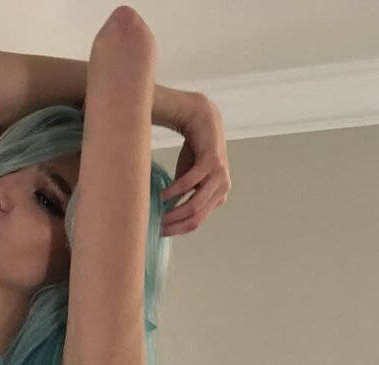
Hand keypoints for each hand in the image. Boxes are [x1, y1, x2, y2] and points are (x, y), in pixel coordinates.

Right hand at [159, 96, 230, 236]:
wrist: (201, 119)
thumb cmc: (194, 151)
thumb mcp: (188, 180)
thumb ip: (182, 198)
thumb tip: (165, 217)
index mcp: (217, 197)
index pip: (196, 222)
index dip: (177, 230)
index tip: (159, 232)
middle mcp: (222, 189)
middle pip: (196, 218)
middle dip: (174, 225)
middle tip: (155, 226)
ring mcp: (220, 177)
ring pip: (195, 205)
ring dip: (174, 211)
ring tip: (158, 212)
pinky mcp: (213, 163)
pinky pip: (191, 183)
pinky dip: (174, 191)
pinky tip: (162, 195)